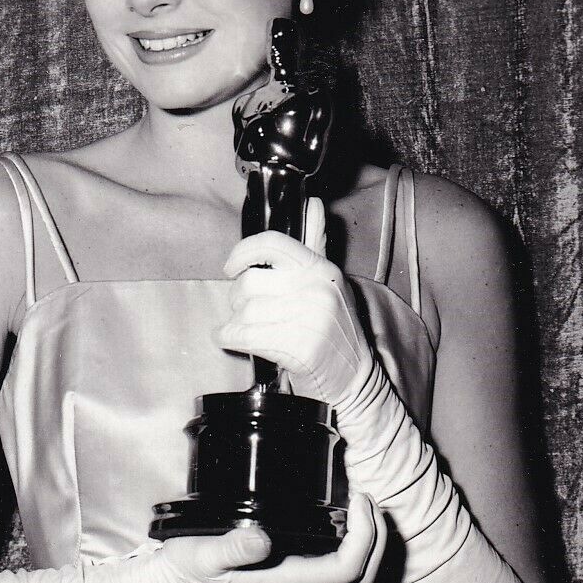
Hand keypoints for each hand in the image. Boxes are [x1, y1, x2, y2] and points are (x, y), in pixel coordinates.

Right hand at [157, 492, 386, 582]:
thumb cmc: (185, 571)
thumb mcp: (202, 554)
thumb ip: (233, 548)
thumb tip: (263, 539)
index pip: (345, 569)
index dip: (363, 535)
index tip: (358, 500)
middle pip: (360, 577)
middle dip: (376, 539)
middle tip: (369, 499)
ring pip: (351, 577)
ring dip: (368, 543)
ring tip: (363, 506)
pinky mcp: (288, 577)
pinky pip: (334, 570)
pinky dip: (351, 546)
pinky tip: (342, 520)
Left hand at [215, 197, 374, 410]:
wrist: (354, 379)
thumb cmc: (336, 331)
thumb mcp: (331, 283)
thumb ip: (315, 244)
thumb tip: (312, 203)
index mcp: (321, 268)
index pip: (271, 244)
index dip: (242, 252)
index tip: (231, 267)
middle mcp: (317, 289)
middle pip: (249, 283)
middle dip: (237, 299)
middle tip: (244, 311)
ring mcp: (309, 319)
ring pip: (244, 312)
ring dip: (234, 323)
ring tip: (244, 330)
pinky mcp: (298, 348)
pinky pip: (243, 336)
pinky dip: (228, 339)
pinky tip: (231, 340)